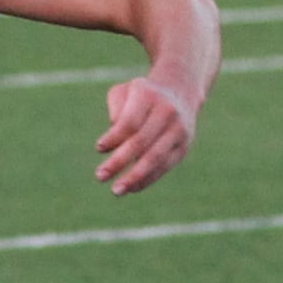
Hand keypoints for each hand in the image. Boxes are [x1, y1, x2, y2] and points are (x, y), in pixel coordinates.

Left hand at [94, 76, 195, 195]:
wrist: (179, 93)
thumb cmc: (140, 95)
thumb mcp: (124, 92)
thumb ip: (116, 110)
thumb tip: (113, 143)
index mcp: (148, 96)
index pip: (130, 121)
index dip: (114, 137)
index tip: (98, 148)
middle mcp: (167, 113)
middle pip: (141, 142)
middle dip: (119, 161)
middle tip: (100, 176)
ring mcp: (179, 131)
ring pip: (155, 158)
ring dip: (135, 177)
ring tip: (116, 190)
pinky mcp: (184, 147)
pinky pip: (165, 166)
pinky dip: (147, 179)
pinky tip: (131, 188)